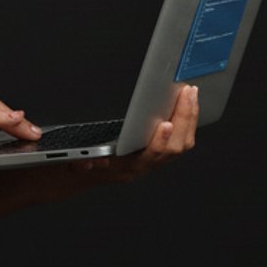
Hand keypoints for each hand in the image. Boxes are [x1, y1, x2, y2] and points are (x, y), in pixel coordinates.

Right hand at [67, 83, 198, 185]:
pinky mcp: (162, 153)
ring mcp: (156, 161)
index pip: (148, 158)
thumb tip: (85, 164)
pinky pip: (182, 140)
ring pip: (181, 145)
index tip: (166, 124)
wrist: (90, 173)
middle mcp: (145, 166)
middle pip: (173, 148)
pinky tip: (189, 102)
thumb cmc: (85, 164)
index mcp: (126, 168)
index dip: (158, 142)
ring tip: (191, 93)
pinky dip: (188, 121)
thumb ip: (79, 166)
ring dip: (190, 118)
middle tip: (187, 93)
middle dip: (183, 119)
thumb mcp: (75, 165)